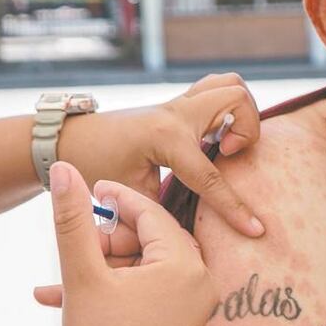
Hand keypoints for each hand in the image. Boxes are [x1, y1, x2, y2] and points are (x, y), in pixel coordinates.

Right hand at [47, 162, 218, 325]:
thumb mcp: (83, 275)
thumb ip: (72, 219)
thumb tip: (64, 167)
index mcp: (187, 265)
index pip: (150, 212)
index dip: (114, 197)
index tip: (86, 187)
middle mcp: (200, 283)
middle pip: (148, 239)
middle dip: (104, 240)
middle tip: (73, 243)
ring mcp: (192, 308)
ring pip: (141, 268)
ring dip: (100, 268)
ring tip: (60, 279)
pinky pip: (145, 293)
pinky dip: (111, 291)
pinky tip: (62, 299)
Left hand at [58, 73, 264, 237]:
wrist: (69, 142)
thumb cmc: (94, 170)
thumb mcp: (129, 199)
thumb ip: (164, 213)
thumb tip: (192, 240)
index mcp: (165, 138)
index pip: (211, 176)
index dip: (235, 209)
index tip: (256, 230)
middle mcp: (175, 113)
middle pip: (237, 100)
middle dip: (246, 131)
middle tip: (225, 156)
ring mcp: (176, 103)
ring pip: (231, 85)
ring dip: (240, 114)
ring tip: (224, 144)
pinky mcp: (176, 103)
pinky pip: (216, 89)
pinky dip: (227, 108)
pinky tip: (214, 137)